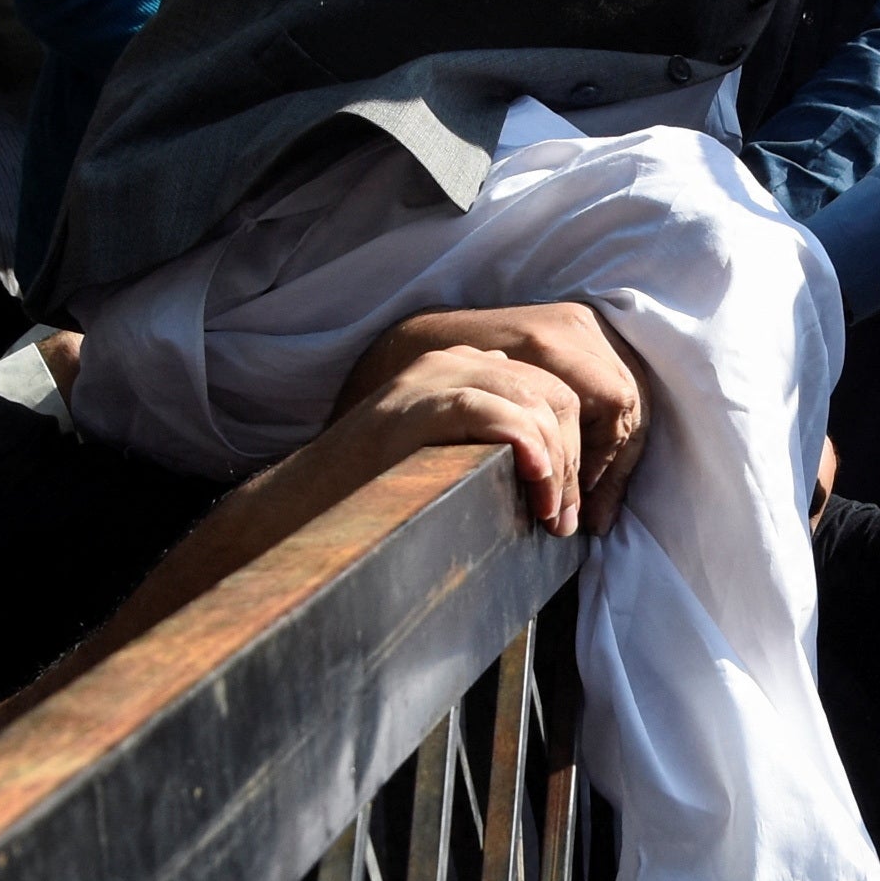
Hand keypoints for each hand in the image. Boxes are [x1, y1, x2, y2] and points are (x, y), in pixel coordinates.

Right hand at [342, 301, 645, 536]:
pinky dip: (528, 448)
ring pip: (536, 402)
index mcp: (461, 368)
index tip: (565, 505)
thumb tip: (546, 453)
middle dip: (571, 460)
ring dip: (556, 466)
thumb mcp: (444, 452)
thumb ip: (487, 435)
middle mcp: (452, 361)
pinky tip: (534, 484)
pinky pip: (497, 413)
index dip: (571, 448)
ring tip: (549, 515)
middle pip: (554, 394)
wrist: (308, 498)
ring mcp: (434, 378)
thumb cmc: (377, 490)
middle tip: (563, 519)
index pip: (549, 388)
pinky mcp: (421, 402)